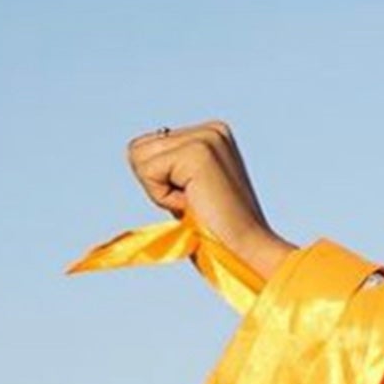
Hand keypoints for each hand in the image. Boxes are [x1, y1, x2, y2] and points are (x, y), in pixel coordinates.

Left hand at [125, 121, 293, 277]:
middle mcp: (210, 129)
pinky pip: (148, 172)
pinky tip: (194, 205)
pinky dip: (163, 197)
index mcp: (211, 134)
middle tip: (194, 203)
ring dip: (160, 191)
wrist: (247, 253)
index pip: (148, 146)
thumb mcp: (190, 189)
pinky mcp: (197, 152)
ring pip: (138, 157)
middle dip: (157, 185)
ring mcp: (206, 137)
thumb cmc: (218, 233)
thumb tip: (136, 151)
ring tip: (195, 203)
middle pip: (138, 148)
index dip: (161, 182)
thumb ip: (170, 165)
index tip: (195, 199)